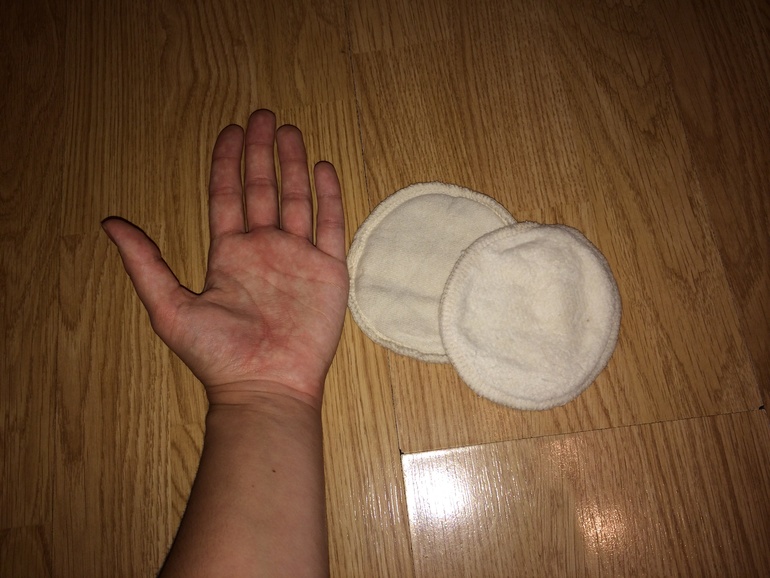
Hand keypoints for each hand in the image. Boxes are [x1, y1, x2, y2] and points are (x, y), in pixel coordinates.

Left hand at [103, 110, 348, 408]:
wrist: (266, 386)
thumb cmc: (219, 356)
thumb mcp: (169, 306)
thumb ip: (145, 262)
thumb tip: (110, 222)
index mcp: (229, 255)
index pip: (228, 196)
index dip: (227, 163)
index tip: (230, 130)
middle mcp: (264, 250)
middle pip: (263, 189)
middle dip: (261, 152)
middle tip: (263, 117)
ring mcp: (297, 258)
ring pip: (296, 199)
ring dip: (293, 165)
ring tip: (290, 131)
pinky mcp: (328, 271)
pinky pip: (330, 225)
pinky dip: (329, 196)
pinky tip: (323, 168)